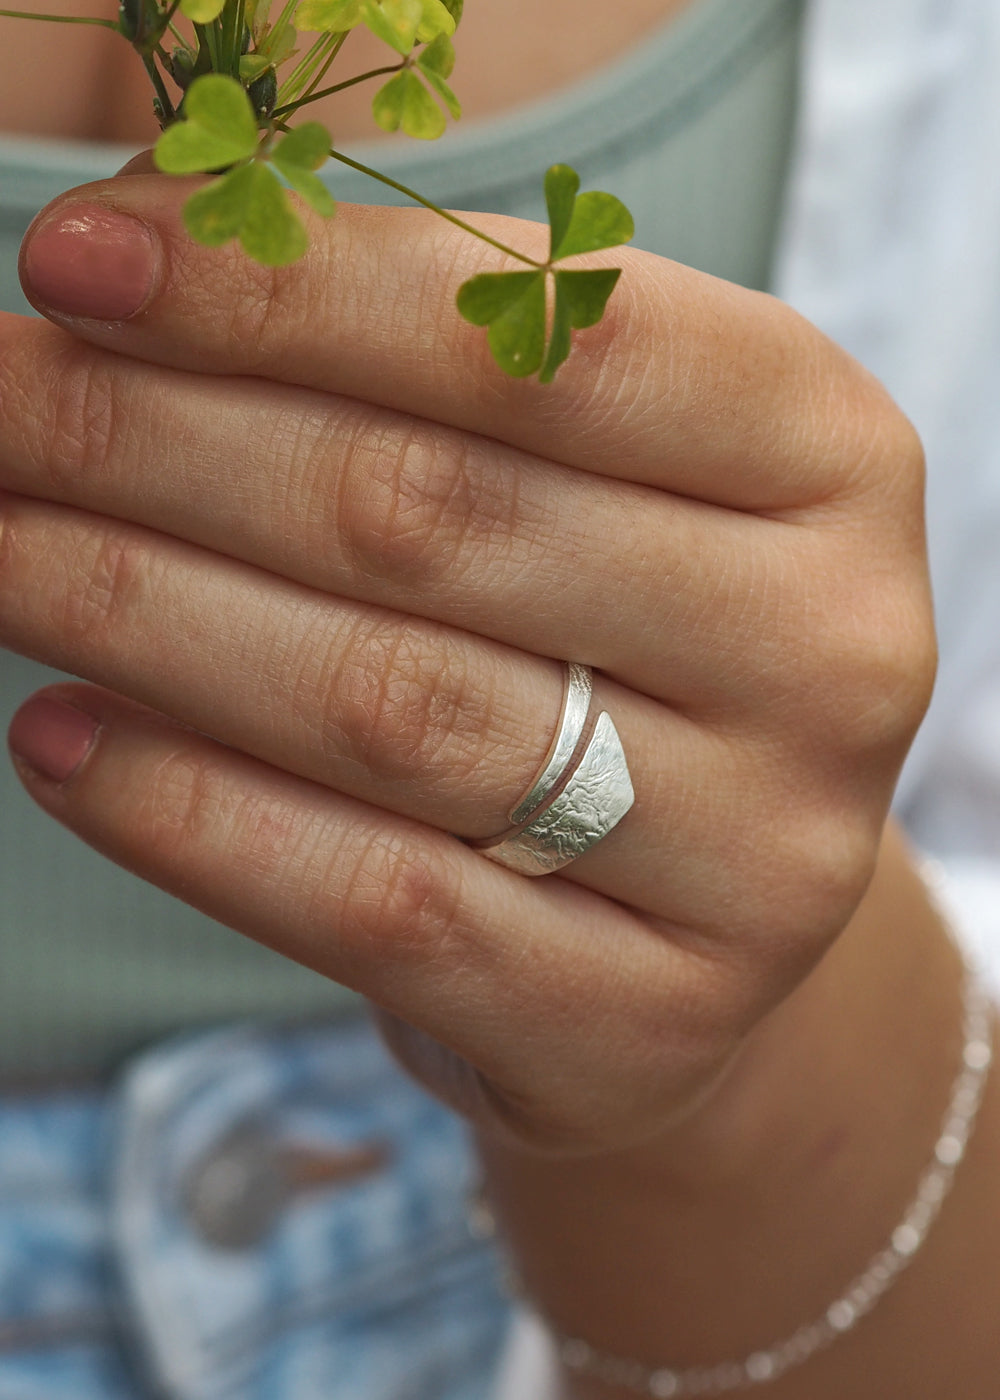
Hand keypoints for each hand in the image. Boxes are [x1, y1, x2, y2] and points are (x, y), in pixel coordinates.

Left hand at [1, 175, 932, 1156]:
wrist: (710, 880)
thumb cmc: (622, 623)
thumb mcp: (585, 462)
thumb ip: (420, 359)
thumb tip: (148, 255)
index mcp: (828, 456)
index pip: (546, 342)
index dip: (291, 291)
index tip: (79, 260)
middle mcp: (829, 654)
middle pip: (434, 519)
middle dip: (161, 447)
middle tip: (0, 407)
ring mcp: (758, 859)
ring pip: (391, 711)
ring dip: (144, 615)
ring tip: (0, 551)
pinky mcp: (644, 1019)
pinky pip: (380, 909)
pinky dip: (191, 815)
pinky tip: (59, 739)